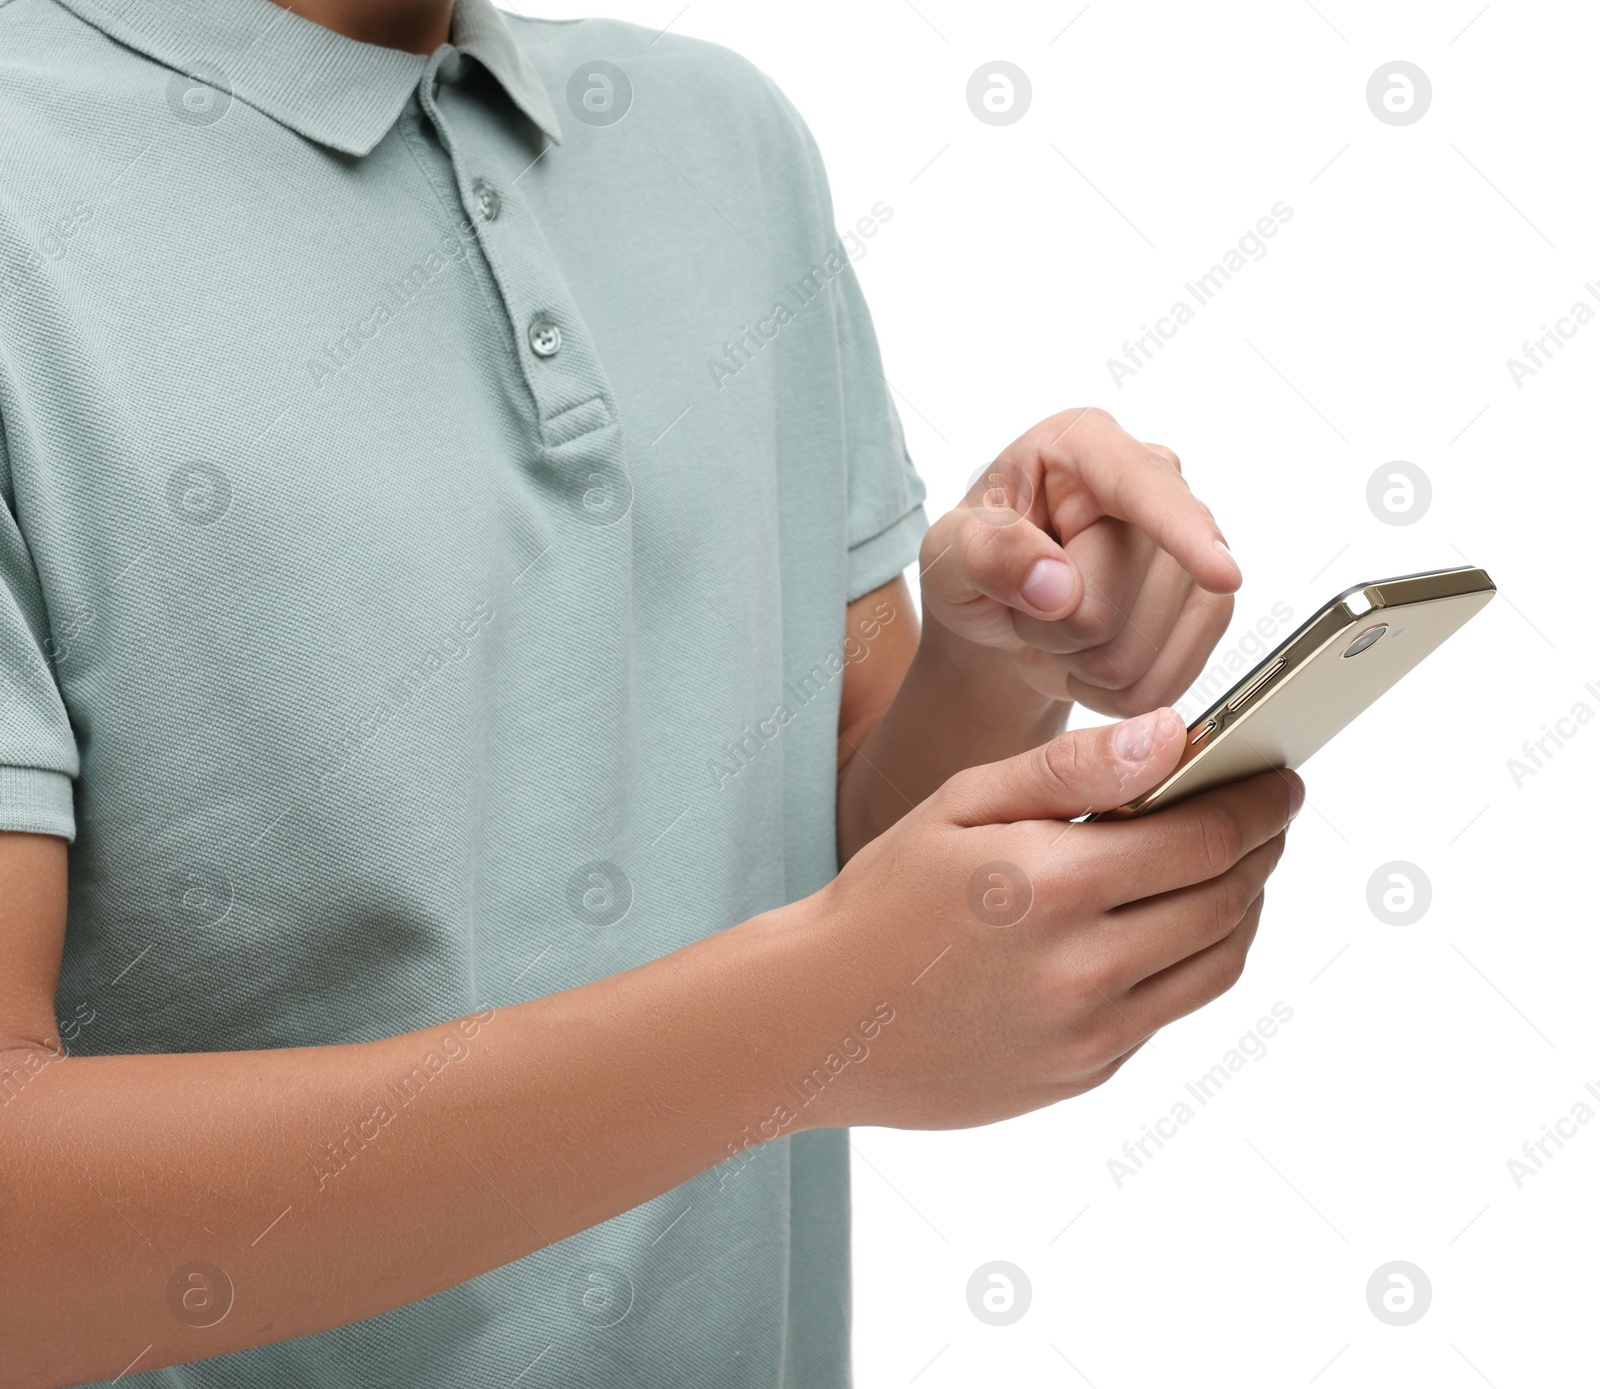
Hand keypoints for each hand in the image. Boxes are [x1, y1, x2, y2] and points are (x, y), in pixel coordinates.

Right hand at [792, 707, 1299, 1130]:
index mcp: (1055, 885)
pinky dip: (1190, 961)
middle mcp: (1085, 969)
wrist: (818, 1019)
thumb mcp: (960, 805)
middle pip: (1226, 902)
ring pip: (1215, 966)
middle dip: (1262, 850)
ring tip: (1236, 869)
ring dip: (1243, 910)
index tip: (1283, 777)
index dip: (1259, 804)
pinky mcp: (1083, 1074)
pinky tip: (1170, 926)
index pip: (1203, 838)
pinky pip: (1168, 1011)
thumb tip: (1171, 737)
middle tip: (1270, 816)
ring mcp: (1089, 1034)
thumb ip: (1071, 768)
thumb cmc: (884, 898)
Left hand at [919, 407, 1240, 716]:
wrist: (1000, 618)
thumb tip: (1055, 585)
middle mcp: (1149, 480)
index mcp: (1082, 443)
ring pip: (1144, 645)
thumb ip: (984, 555)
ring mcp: (1188, 545)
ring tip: (1056, 629)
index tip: (1220, 574)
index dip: (1181, 531)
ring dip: (1083, 661)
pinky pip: (1172, 677)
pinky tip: (1088, 664)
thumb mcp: (948, 554)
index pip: (1140, 485)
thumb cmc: (975, 567)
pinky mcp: (1206, 605)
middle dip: (1058, 625)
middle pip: (1120, 592)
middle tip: (1028, 608)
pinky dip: (1118, 693)